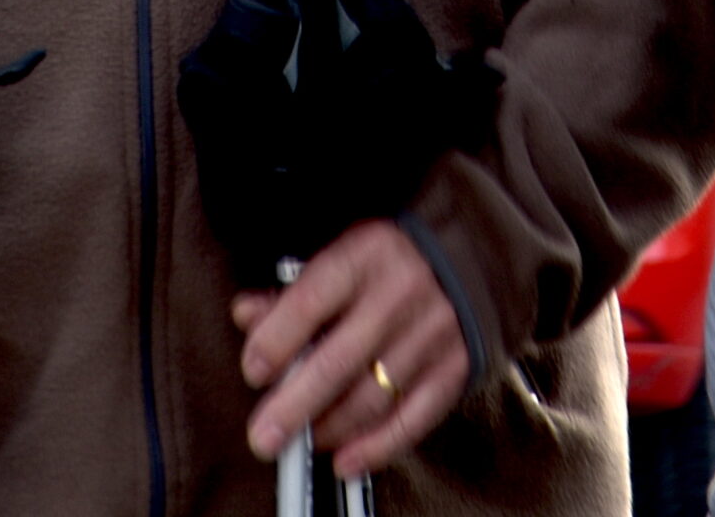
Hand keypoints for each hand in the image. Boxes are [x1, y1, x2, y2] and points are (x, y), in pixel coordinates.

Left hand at [234, 221, 465, 478]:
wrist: (468, 255)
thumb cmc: (391, 260)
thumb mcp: (344, 256)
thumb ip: (294, 291)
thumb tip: (247, 314)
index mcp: (366, 254)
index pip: (312, 299)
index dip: (277, 339)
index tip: (254, 371)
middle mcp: (401, 292)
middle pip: (338, 360)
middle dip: (294, 405)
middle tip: (264, 435)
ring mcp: (431, 332)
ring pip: (372, 395)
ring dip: (331, 428)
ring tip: (305, 440)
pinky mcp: (454, 366)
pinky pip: (413, 417)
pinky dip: (377, 447)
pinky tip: (346, 459)